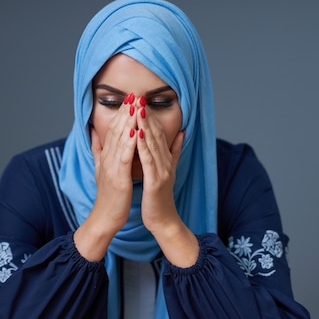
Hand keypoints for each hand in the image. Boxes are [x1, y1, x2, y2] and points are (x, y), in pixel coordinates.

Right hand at [74, 101, 136, 260]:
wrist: (105, 218)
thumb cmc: (108, 196)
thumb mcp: (101, 169)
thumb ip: (98, 150)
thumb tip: (93, 133)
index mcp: (105, 156)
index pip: (113, 129)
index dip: (121, 113)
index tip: (129, 98)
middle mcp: (106, 158)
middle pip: (116, 130)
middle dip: (125, 111)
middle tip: (134, 94)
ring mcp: (111, 166)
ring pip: (120, 139)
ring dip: (128, 121)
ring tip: (135, 106)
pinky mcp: (118, 177)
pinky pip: (124, 156)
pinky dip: (130, 142)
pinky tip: (137, 131)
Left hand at [136, 104, 198, 266]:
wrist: (163, 220)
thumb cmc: (160, 198)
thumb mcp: (167, 171)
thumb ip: (173, 152)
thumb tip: (181, 132)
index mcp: (165, 159)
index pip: (156, 133)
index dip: (148, 116)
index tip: (140, 100)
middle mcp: (166, 162)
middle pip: (155, 134)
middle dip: (146, 115)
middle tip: (138, 97)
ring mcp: (162, 170)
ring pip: (152, 143)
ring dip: (144, 125)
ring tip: (136, 108)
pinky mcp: (156, 180)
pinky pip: (148, 159)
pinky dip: (142, 144)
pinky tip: (137, 132)